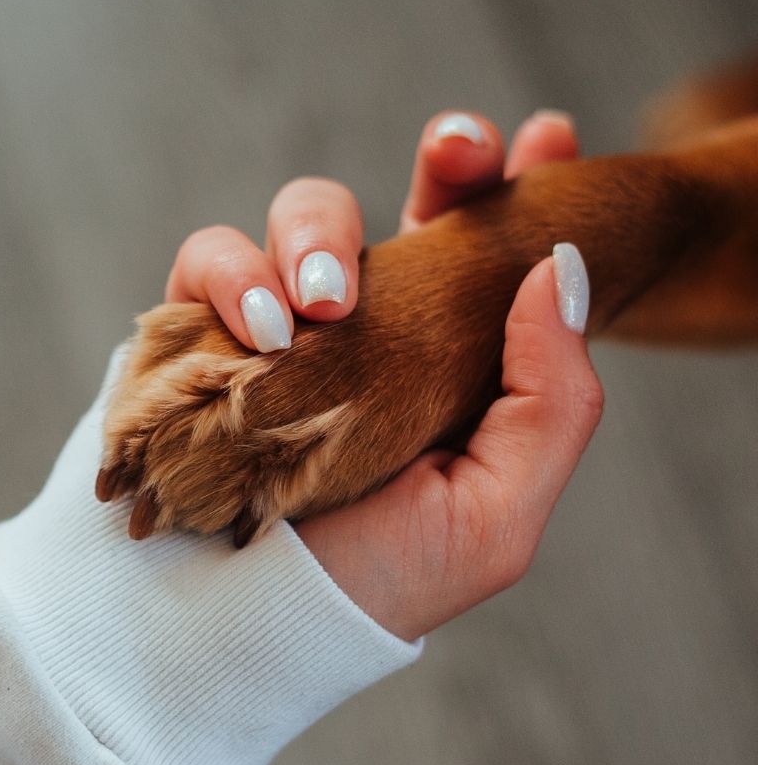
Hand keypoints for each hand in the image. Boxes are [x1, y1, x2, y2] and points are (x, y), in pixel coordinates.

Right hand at [165, 110, 600, 639]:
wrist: (243, 627)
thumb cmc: (372, 579)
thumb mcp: (494, 515)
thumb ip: (551, 402)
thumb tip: (560, 271)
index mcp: (442, 360)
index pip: (487, 256)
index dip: (517, 190)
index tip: (548, 136)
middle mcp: (368, 329)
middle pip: (409, 204)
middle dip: (445, 161)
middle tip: (460, 149)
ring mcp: (286, 322)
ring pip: (304, 213)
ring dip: (315, 233)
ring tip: (316, 306)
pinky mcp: (205, 328)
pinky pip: (210, 257)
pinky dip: (230, 277)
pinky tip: (259, 330)